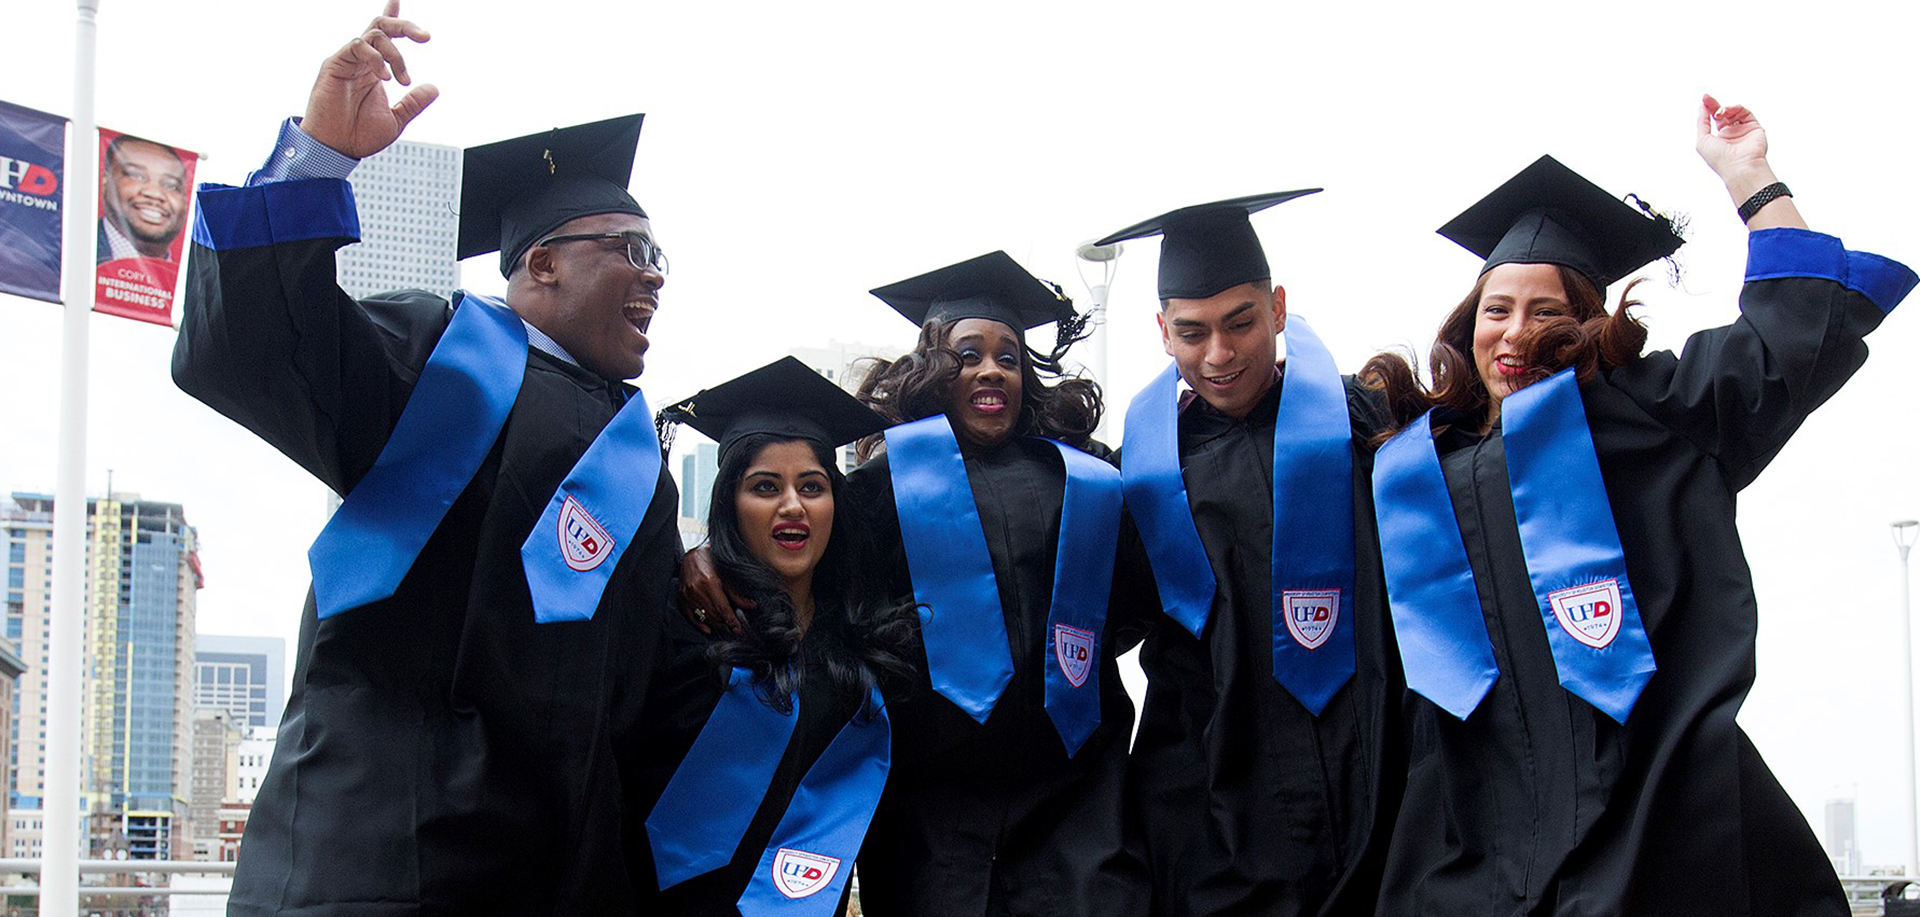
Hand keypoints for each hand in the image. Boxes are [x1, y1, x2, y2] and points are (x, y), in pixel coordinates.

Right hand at [301, 1, 438, 158]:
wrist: (336, 149)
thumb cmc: (358, 136)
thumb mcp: (395, 120)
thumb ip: (413, 103)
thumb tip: (433, 88)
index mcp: (373, 69)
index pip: (384, 37)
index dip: (393, 17)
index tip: (397, 0)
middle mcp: (361, 60)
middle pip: (381, 28)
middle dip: (404, 26)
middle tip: (426, 37)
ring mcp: (347, 60)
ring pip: (373, 35)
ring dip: (395, 53)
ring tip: (402, 79)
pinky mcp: (335, 64)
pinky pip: (357, 46)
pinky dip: (375, 58)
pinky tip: (384, 77)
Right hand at [677, 544, 752, 634]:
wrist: (690, 556)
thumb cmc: (710, 562)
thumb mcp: (726, 575)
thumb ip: (737, 593)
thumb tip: (751, 605)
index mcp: (710, 582)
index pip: (723, 608)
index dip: (731, 621)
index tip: (738, 629)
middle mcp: (697, 589)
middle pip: (713, 614)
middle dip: (724, 623)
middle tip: (733, 628)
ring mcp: (687, 595)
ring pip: (703, 616)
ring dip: (715, 624)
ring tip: (724, 627)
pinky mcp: (681, 598)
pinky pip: (690, 616)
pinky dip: (699, 625)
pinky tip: (708, 629)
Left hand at [1695, 93, 1805, 228]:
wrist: (1740, 166)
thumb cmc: (1719, 158)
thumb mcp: (1702, 140)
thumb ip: (1702, 123)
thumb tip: (1702, 107)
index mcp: (1720, 138)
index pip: (1714, 119)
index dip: (1708, 108)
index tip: (1703, 98)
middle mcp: (1732, 134)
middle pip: (1724, 113)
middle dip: (1714, 104)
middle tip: (1707, 97)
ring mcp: (1743, 130)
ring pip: (1735, 111)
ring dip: (1725, 108)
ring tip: (1720, 112)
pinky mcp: (1754, 127)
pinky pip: (1745, 112)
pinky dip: (1736, 108)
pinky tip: (1727, 111)